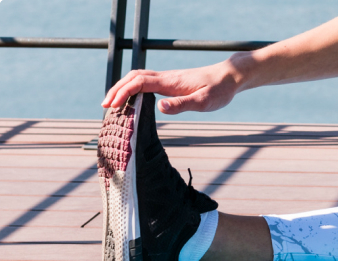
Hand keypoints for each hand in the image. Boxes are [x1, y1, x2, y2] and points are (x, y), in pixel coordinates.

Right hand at [101, 61, 243, 114]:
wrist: (231, 76)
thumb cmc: (220, 90)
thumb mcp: (204, 101)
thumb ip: (182, 104)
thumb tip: (160, 107)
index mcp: (170, 82)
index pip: (138, 83)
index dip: (123, 93)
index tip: (112, 106)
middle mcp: (166, 77)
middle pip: (133, 77)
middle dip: (117, 89)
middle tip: (105, 106)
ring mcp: (168, 78)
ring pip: (138, 77)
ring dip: (123, 87)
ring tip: (113, 103)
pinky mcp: (172, 82)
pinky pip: (146, 81)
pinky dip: (133, 87)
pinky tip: (133, 99)